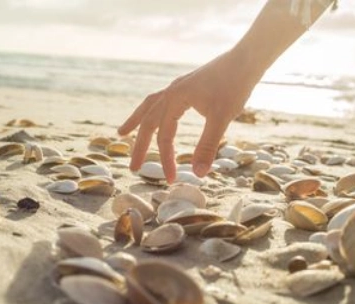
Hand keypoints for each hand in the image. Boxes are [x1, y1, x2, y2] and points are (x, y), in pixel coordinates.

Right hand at [118, 49, 258, 183]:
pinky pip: (161, 100)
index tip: (171, 179)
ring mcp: (177, 87)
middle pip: (148, 121)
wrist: (246, 60)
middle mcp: (170, 92)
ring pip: (149, 106)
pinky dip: (153, 111)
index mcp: (174, 99)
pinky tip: (157, 115)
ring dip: (136, 121)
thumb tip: (199, 174)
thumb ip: (207, 146)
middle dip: (139, 146)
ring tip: (122, 133)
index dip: (166, 159)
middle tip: (134, 167)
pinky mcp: (186, 86)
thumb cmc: (234, 86)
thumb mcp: (221, 118)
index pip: (164, 136)